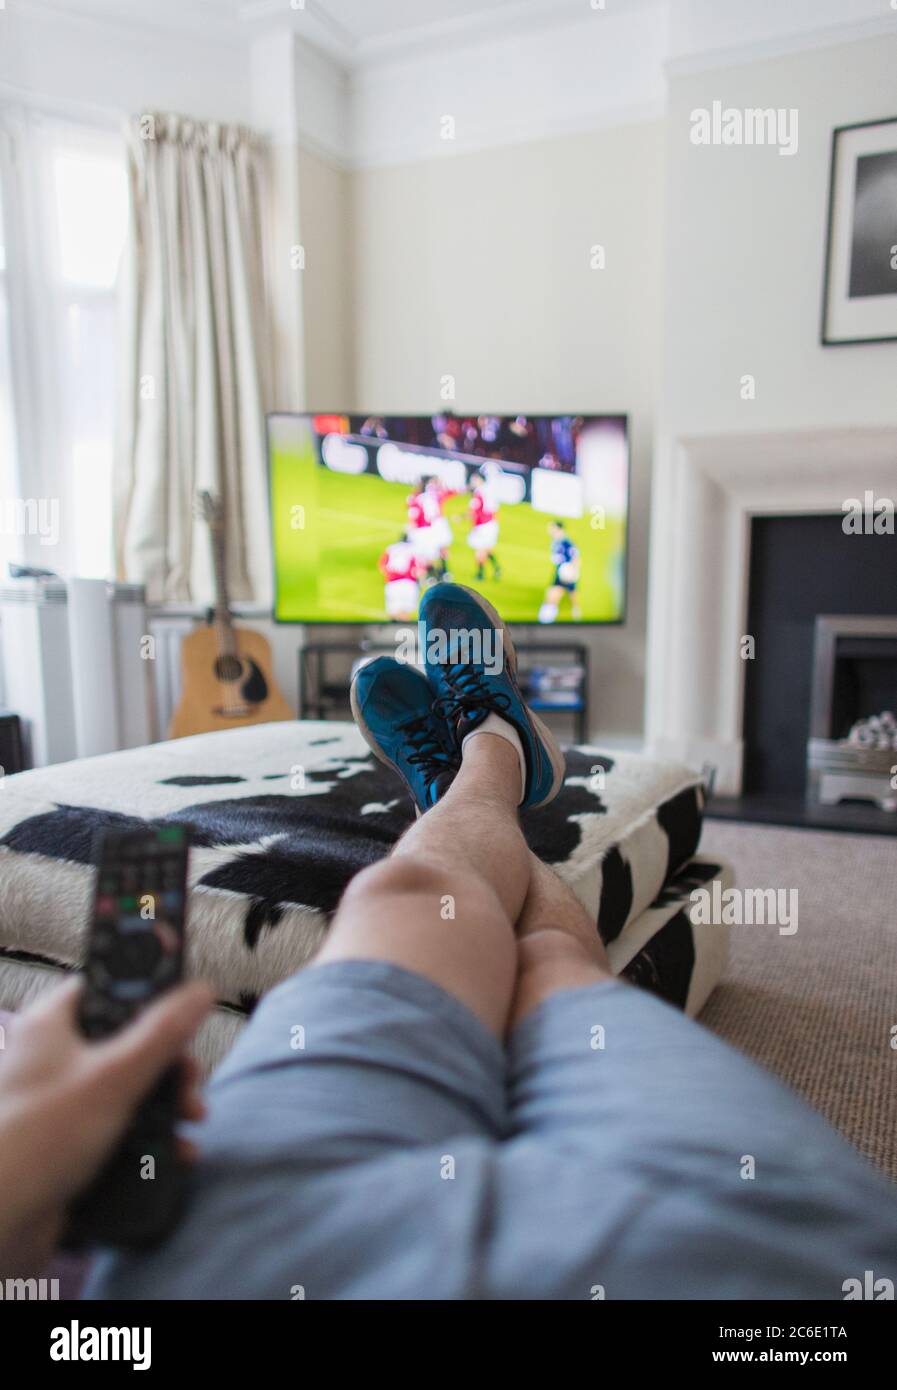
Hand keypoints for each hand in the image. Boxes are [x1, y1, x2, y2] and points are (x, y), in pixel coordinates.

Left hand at [0, 976, 213, 1275]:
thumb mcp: (113, 1077)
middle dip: (168, 1064)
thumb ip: (161, 1033)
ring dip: (166, 1104)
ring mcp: (62, 1103)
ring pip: (127, 1088)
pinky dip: (150, 1138)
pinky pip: (120, 1128)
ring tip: (190, 1120)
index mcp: (51, 1026)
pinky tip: (174, 1152)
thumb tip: (199, 991)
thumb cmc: (37, 1141)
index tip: (181, 1006)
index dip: (144, 992)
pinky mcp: (70, 1143)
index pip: (102, 987)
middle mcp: (53, 1059)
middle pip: (125, 1042)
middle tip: (189, 1080)